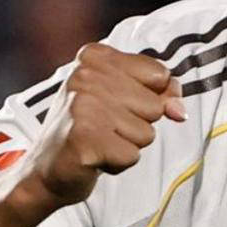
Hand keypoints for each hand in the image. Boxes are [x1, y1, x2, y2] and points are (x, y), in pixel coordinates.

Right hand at [24, 43, 185, 208]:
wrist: (47, 169)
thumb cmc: (91, 129)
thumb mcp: (125, 98)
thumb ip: (162, 93)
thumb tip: (179, 111)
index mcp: (96, 56)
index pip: (160, 74)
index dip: (151, 97)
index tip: (120, 105)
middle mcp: (85, 75)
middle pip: (155, 106)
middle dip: (138, 124)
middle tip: (104, 128)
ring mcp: (82, 106)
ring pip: (147, 133)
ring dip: (128, 144)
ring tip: (99, 141)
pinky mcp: (83, 138)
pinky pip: (132, 155)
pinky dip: (118, 163)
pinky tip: (94, 157)